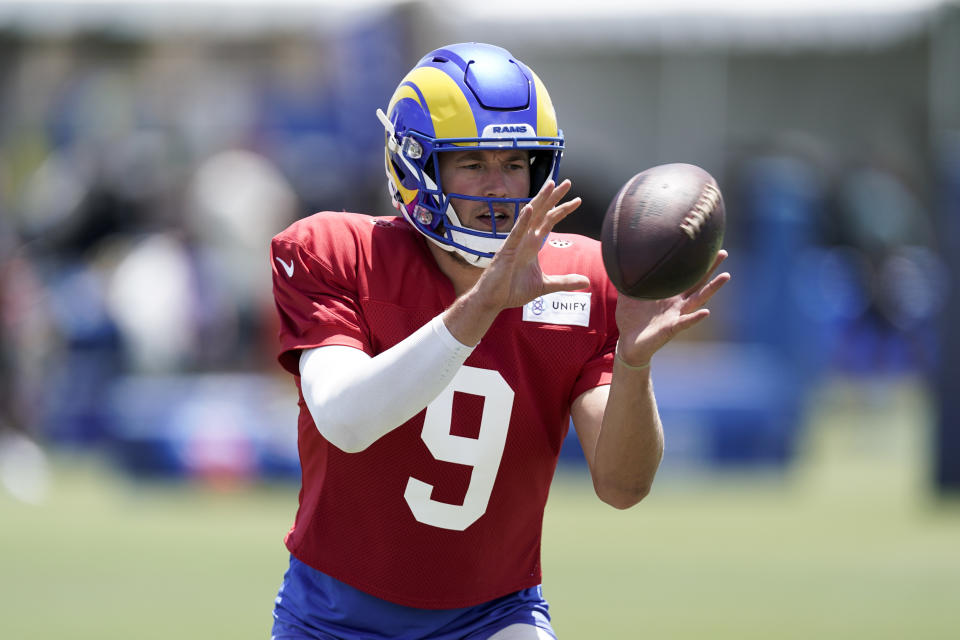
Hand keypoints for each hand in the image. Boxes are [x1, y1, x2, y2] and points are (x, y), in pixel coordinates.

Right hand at [473, 179, 588, 311]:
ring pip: (529, 216)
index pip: (550, 221)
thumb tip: (587, 281)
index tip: (578, 200)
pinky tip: (530, 209)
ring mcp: (515, 243)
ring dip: (540, 200)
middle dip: (555, 197)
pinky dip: (522, 221)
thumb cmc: (512, 290)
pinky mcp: (506, 251)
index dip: (562, 210)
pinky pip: (515, 233)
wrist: (493, 301)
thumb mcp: (545, 285)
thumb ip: (565, 281)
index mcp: (532, 244)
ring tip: (550, 185)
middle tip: (568, 182)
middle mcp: (524, 239)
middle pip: (542, 212)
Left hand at [615, 250, 730, 366]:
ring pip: (698, 300)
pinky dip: (695, 318)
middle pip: (697, 282)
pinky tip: (706, 312)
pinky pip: (685, 323)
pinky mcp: (671, 329)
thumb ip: (627, 279)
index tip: (703, 244)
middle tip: (723, 252)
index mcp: (668, 293)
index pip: (684, 274)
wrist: (627, 343)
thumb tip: (619, 259)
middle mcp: (676, 303)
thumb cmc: (631, 319)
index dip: (693, 262)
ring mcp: (676, 315)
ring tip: (726, 276)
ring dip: (712, 288)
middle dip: (710, 268)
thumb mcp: (628, 296)